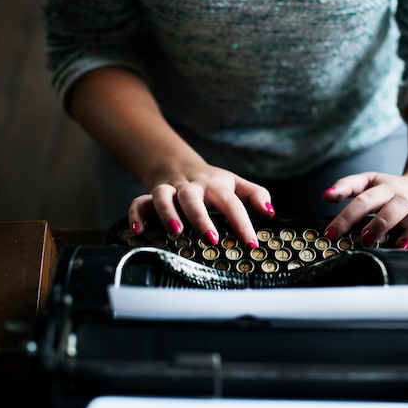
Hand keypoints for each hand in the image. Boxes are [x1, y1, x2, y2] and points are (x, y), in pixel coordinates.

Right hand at [128, 163, 274, 247]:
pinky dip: (136, 215)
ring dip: (168, 213)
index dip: (242, 223)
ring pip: (163, 196)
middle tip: (211, 239)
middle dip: (201, 218)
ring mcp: (168, 190)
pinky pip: (138, 203)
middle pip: (193, 198)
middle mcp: (190, 187)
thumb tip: (271, 212)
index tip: (251, 245)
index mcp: (214, 185)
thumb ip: (255, 195)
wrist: (176, 162)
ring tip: (176, 232)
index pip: (231, 202)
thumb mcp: (235, 183)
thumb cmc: (211, 181)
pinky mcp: (149, 196)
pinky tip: (139, 231)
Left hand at [321, 171, 407, 250]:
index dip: (346, 217)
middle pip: (397, 205)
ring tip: (400, 247)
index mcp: (387, 189)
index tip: (330, 234)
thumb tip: (325, 196)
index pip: (364, 200)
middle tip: (366, 239)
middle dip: (381, 223)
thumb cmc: (394, 189)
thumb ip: (347, 186)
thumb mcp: (370, 182)